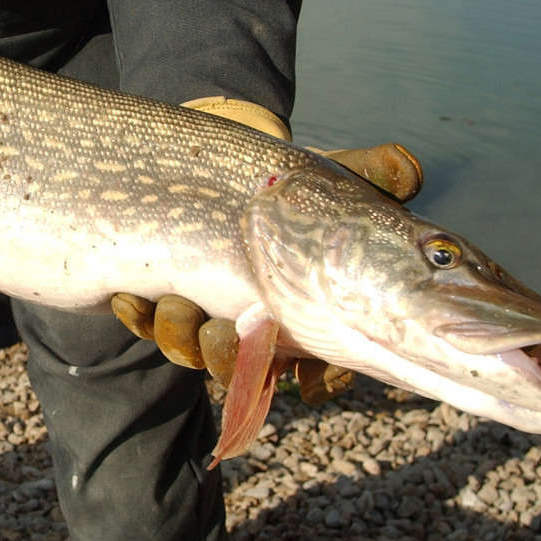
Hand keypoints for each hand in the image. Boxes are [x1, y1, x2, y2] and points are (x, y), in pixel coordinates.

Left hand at [110, 97, 424, 400]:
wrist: (215, 160)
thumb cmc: (283, 183)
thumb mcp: (327, 177)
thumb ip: (371, 173)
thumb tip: (409, 166)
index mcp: (301, 314)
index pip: (321, 368)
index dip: (316, 379)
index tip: (304, 376)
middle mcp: (252, 326)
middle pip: (242, 368)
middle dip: (229, 357)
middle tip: (226, 328)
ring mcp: (203, 316)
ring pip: (190, 351)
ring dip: (181, 332)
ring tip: (174, 298)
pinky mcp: (158, 298)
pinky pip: (144, 323)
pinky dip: (138, 313)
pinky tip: (131, 292)